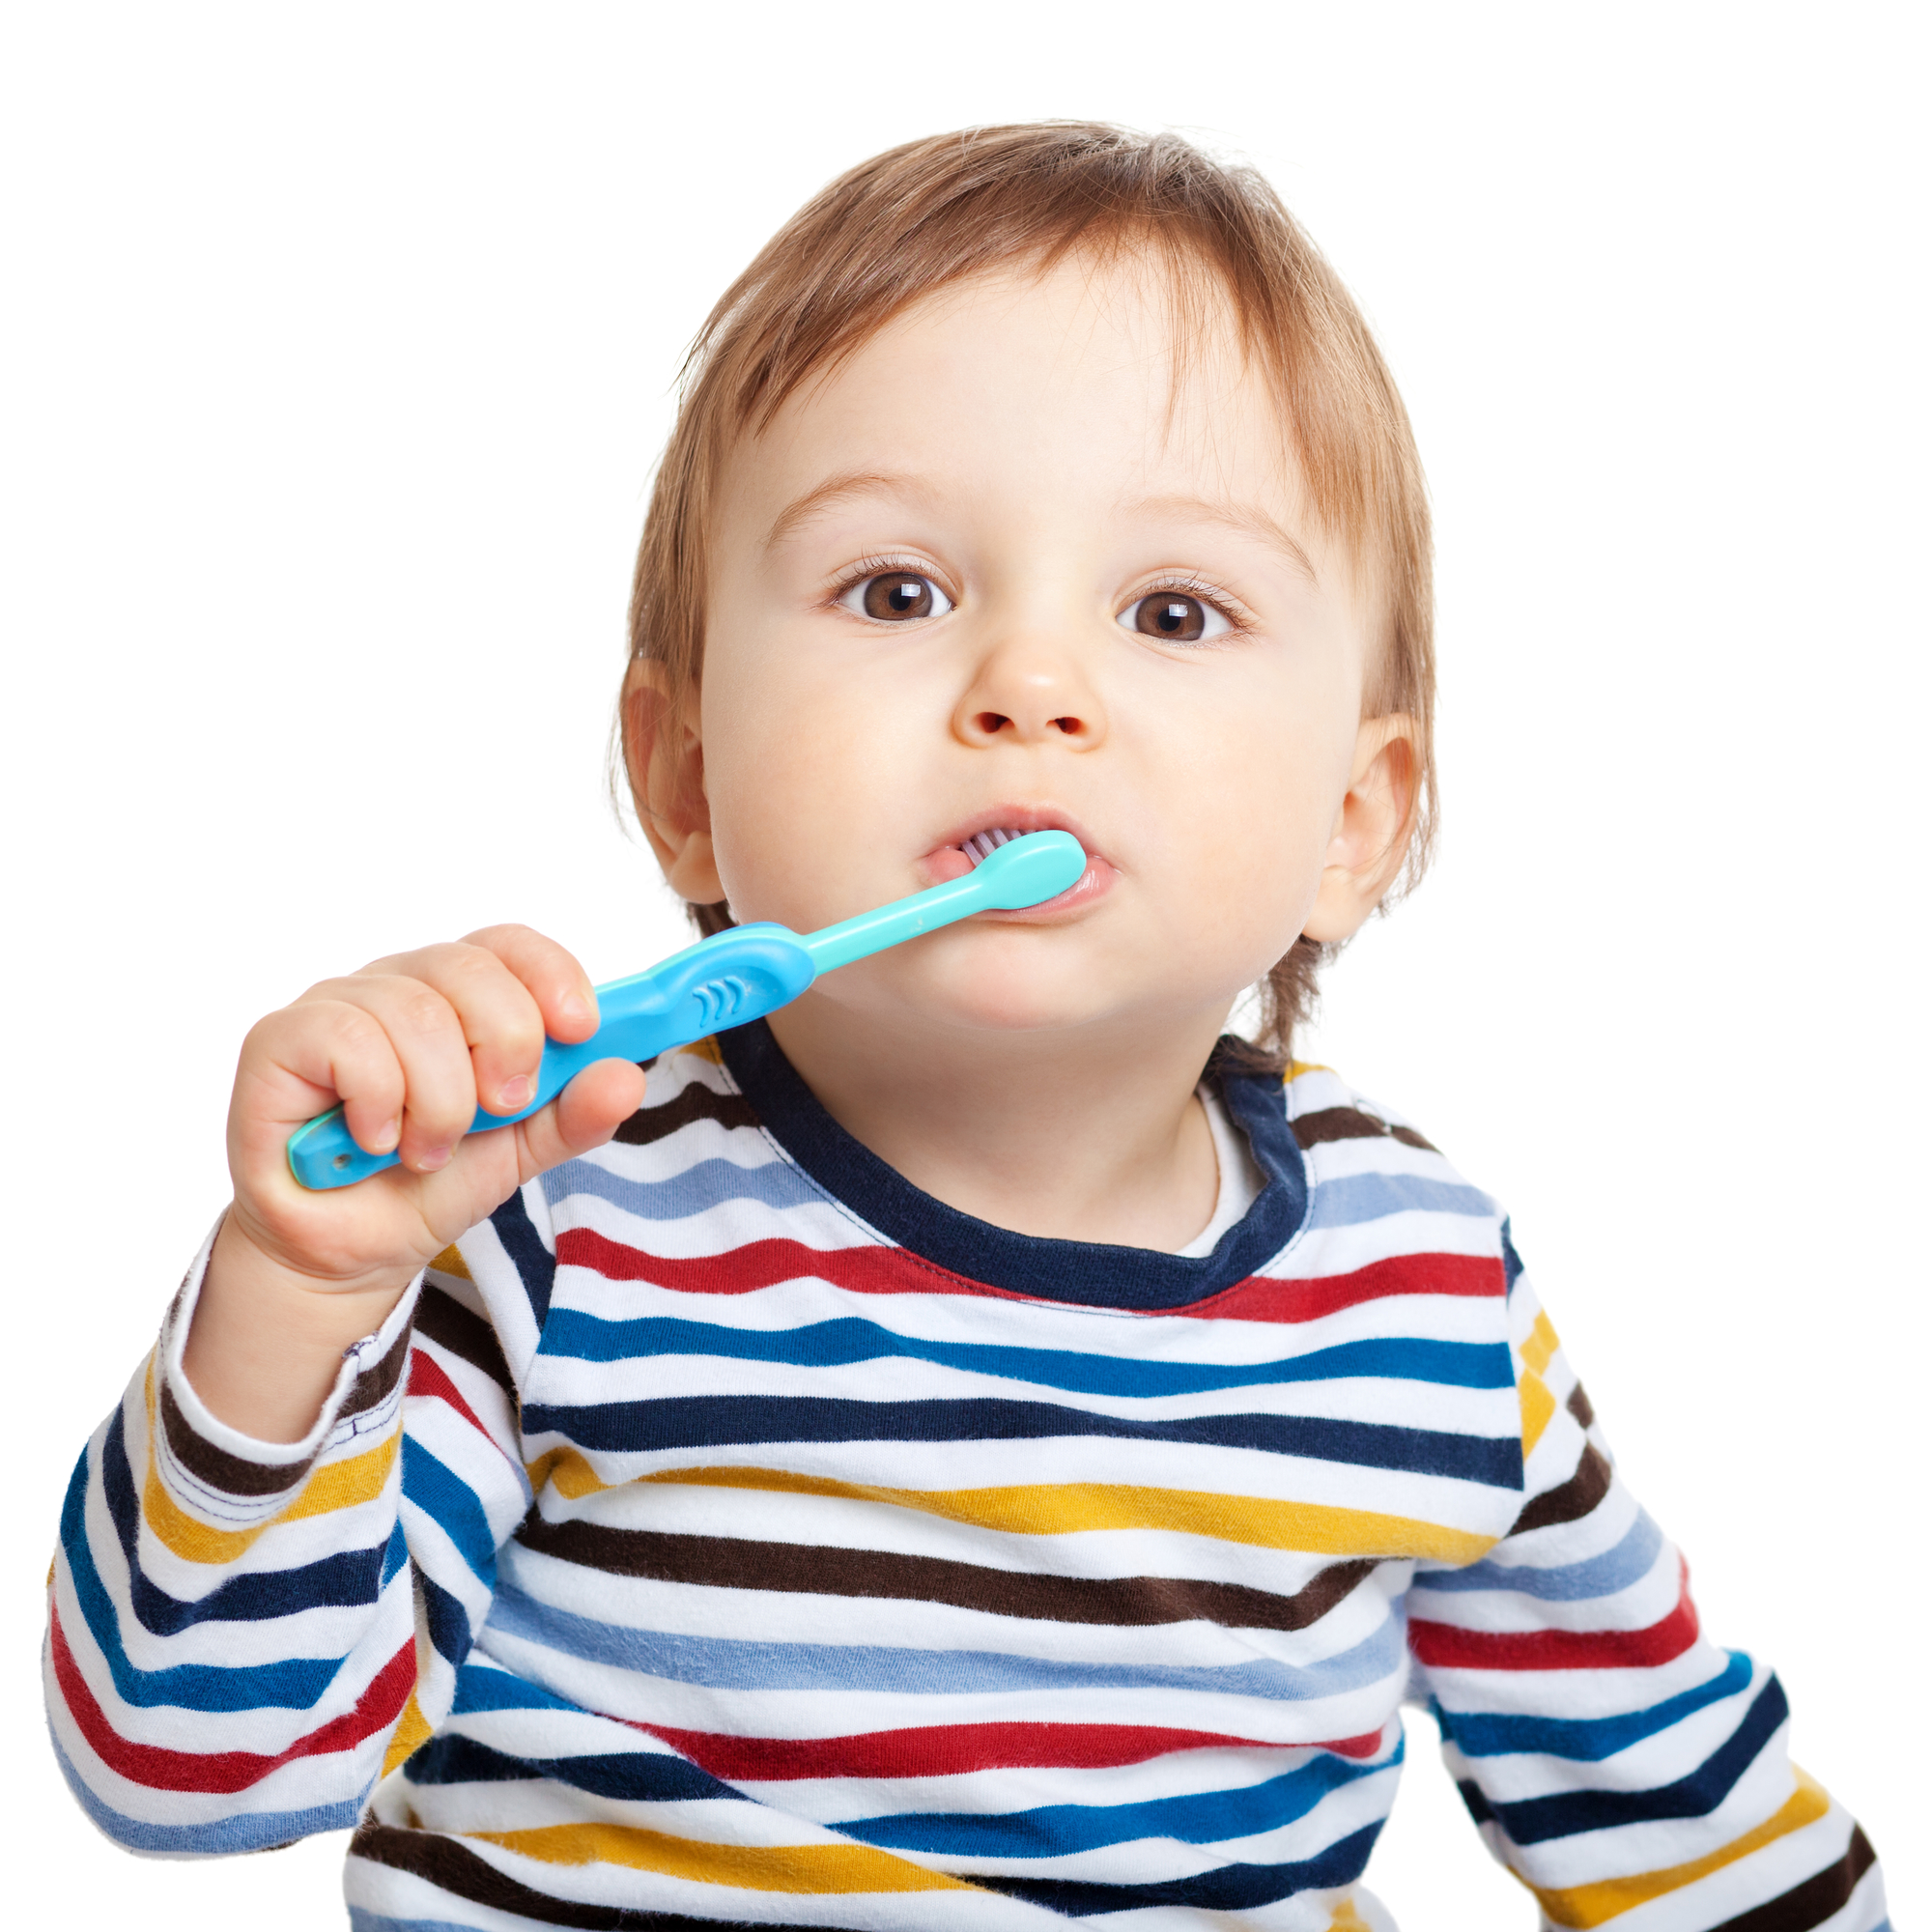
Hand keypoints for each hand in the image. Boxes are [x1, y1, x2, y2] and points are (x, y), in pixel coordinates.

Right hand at [184, 926, 644, 1440]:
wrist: (349, 1253)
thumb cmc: (425, 1184)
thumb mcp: (520, 1152)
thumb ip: (574, 1113)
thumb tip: (627, 1074)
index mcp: (459, 998)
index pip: (509, 944)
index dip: (552, 975)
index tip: (580, 1030)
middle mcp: (397, 987)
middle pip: (468, 969)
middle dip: (505, 1045)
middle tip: (499, 1109)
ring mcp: (335, 1006)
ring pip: (413, 1011)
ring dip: (440, 1100)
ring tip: (427, 1149)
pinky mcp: (278, 1040)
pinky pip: (348, 1039)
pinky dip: (380, 1101)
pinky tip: (375, 1140)